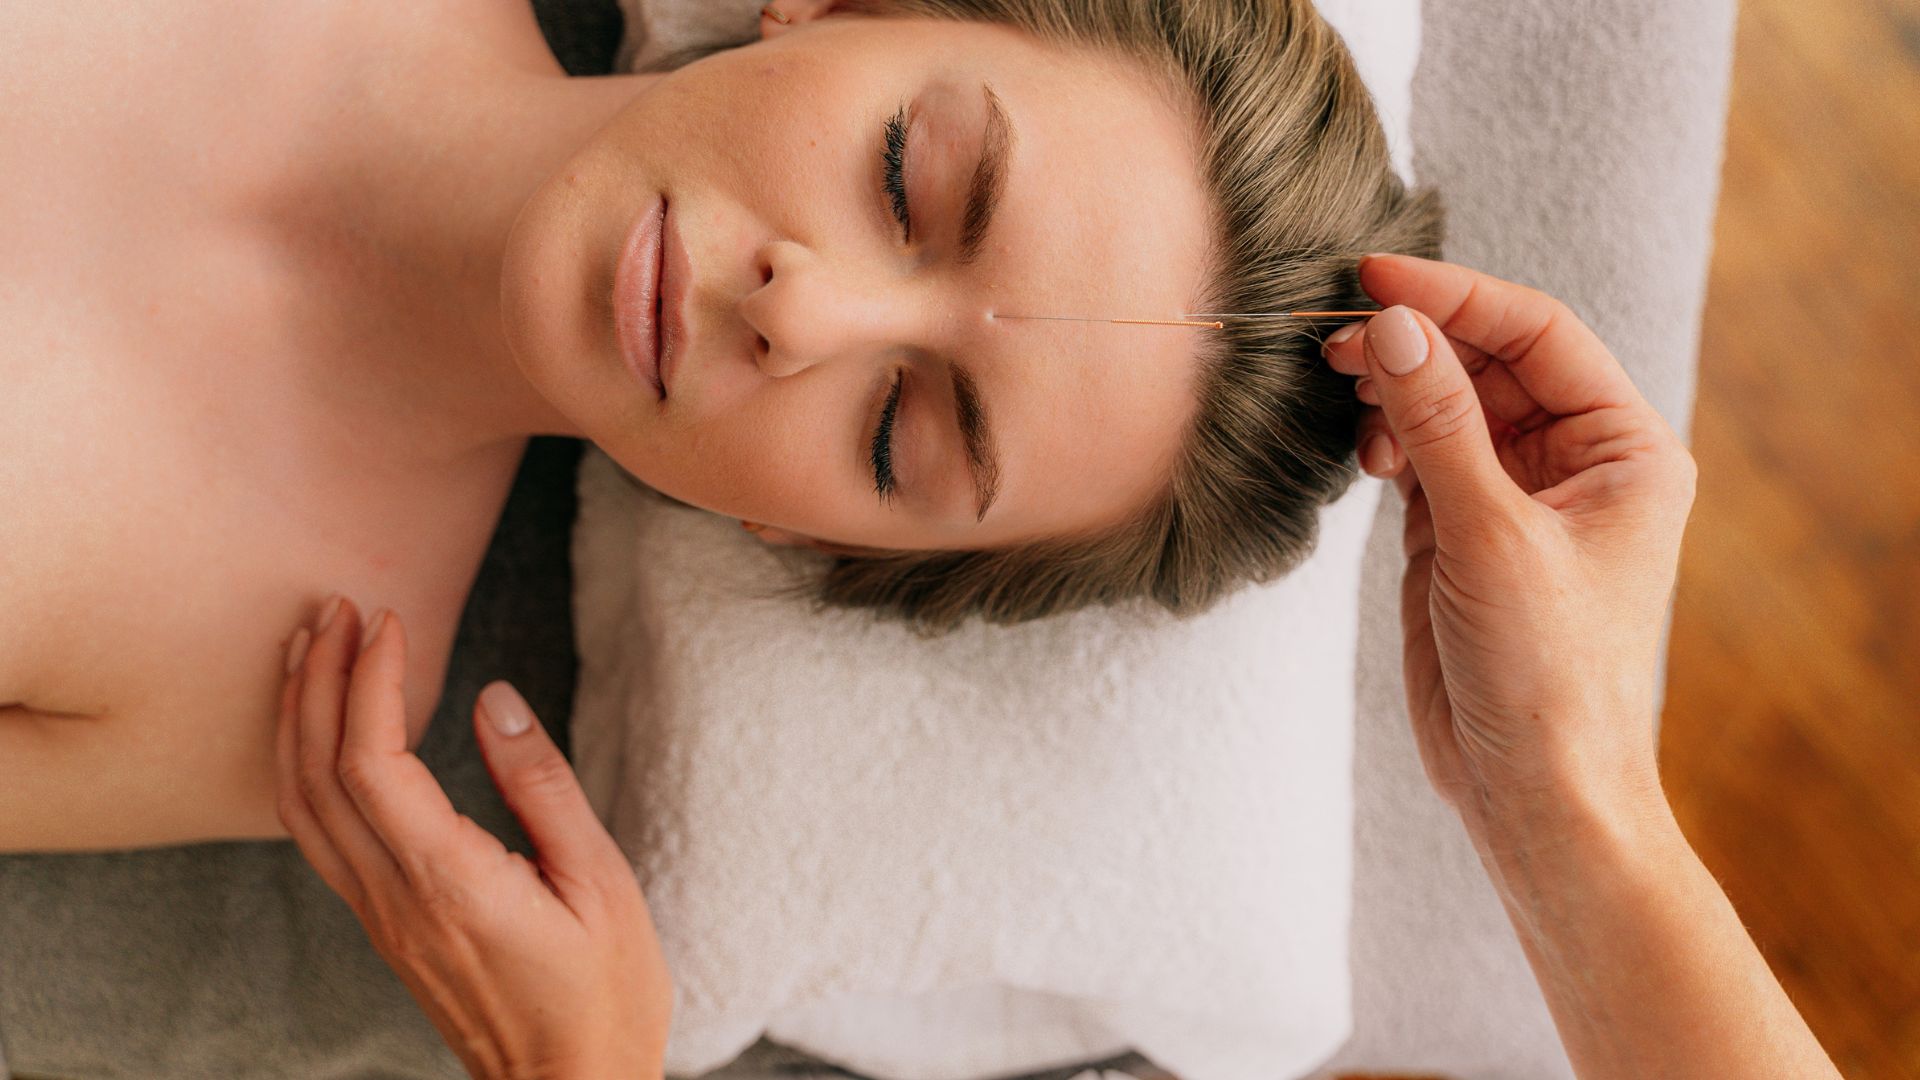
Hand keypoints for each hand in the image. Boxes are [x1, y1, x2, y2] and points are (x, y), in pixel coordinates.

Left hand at [277, 596, 671, 1079]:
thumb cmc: (602, 993)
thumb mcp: (598, 880)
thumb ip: (541, 786)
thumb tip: (494, 698)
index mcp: (448, 880)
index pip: (372, 762)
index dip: (368, 680)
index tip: (389, 619)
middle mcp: (394, 897)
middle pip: (315, 773)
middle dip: (316, 678)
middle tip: (334, 605)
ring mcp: (379, 916)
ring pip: (300, 805)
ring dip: (296, 717)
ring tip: (308, 647)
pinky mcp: (384, 924)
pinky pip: (317, 834)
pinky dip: (304, 765)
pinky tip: (321, 730)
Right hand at [1320, 255, 1696, 834]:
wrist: (1533, 791)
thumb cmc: (1548, 675)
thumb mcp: (1491, 536)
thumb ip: (1440, 425)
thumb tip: (1394, 329)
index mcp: (1624, 449)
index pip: (1538, 335)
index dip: (1458, 298)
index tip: (1376, 280)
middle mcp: (1576, 463)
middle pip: (1488, 362)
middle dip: (1417, 343)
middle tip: (1339, 339)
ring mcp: (1514, 496)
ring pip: (1447, 404)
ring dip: (1394, 388)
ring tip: (1340, 384)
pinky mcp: (1461, 533)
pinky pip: (1420, 454)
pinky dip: (1384, 439)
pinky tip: (1360, 447)